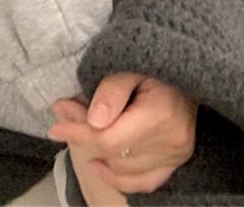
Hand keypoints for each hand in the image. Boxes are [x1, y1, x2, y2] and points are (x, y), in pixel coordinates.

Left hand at [47, 72, 196, 195]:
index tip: (55, 123)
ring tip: (80, 130)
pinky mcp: (176, 161)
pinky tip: (99, 165)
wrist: (188, 67)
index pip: (110, 138)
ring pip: (124, 170)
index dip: (78, 133)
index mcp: (161, 114)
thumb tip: (93, 121)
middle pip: (114, 153)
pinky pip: (144, 182)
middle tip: (63, 114)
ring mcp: (176, 155)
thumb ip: (112, 90)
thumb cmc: (156, 61)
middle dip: (83, 134)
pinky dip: (119, 178)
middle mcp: (171, 141)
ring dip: (97, 153)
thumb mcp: (132, 64)